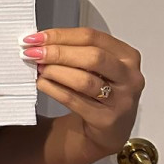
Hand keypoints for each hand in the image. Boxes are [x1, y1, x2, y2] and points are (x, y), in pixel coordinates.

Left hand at [22, 27, 144, 154]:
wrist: (110, 128)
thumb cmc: (102, 90)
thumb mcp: (98, 66)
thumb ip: (75, 51)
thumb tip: (40, 42)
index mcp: (127, 55)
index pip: (92, 37)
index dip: (61, 35)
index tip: (36, 38)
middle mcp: (129, 76)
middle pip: (92, 57)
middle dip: (58, 53)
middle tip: (34, 53)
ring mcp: (121, 100)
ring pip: (84, 80)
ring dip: (55, 72)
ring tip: (39, 69)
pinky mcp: (106, 119)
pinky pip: (74, 101)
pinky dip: (54, 89)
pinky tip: (42, 84)